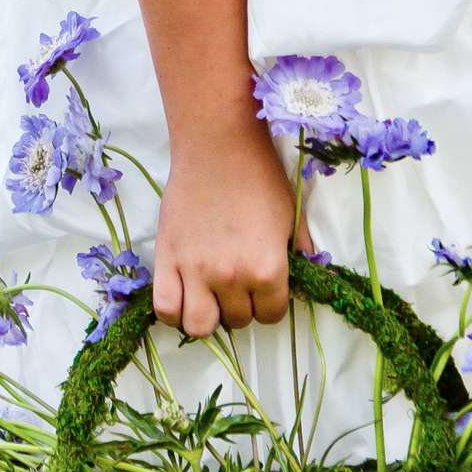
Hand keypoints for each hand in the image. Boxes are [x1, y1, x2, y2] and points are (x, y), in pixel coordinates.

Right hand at [152, 117, 314, 337]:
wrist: (218, 145)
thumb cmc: (259, 175)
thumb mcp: (290, 214)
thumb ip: (299, 249)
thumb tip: (307, 271)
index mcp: (268, 269)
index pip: (272, 316)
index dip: (270, 304)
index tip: (264, 291)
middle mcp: (232, 277)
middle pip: (238, 321)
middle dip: (241, 306)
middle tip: (237, 283)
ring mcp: (195, 271)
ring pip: (199, 326)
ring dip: (208, 315)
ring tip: (209, 295)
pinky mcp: (166, 259)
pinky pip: (164, 308)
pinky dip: (173, 310)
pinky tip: (183, 294)